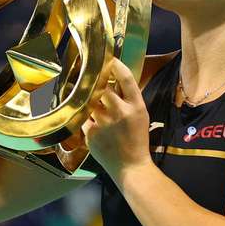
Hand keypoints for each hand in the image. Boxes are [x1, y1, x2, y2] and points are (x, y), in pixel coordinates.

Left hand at [82, 58, 151, 179]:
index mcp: (136, 106)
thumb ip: (129, 98)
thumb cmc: (137, 139)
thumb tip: (113, 79)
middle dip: (97, 80)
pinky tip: (92, 119)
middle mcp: (119, 112)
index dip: (116, 65)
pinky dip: (86, 115)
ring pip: (90, 100)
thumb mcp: (141, 115)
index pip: (126, 78)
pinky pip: (83, 116)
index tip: (110, 59)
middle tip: (94, 76)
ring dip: (89, 97)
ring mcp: (103, 123)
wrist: (130, 166)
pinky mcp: (90, 133)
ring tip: (89, 97)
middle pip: (102, 86)